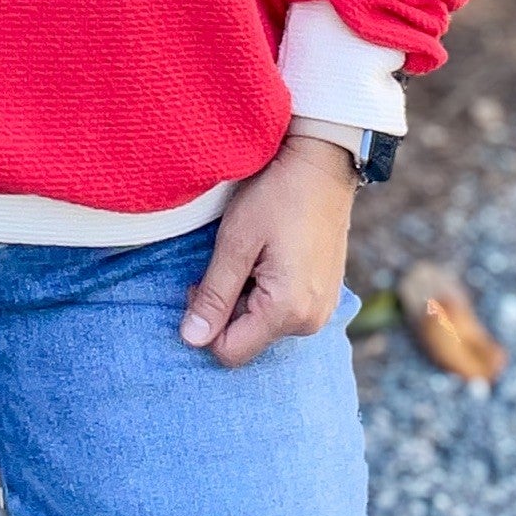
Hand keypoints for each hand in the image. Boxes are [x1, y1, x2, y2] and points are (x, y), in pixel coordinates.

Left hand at [179, 132, 357, 367]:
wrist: (322, 164)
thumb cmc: (276, 196)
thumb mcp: (236, 241)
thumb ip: (214, 295)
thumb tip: (191, 340)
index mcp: (288, 311)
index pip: (229, 351)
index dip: (206, 320)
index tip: (205, 278)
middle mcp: (311, 322)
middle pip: (247, 337)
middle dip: (227, 306)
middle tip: (228, 260)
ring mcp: (322, 310)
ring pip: (264, 323)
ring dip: (247, 295)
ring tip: (252, 253)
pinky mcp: (325, 296)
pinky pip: (284, 310)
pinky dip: (268, 290)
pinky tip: (270, 255)